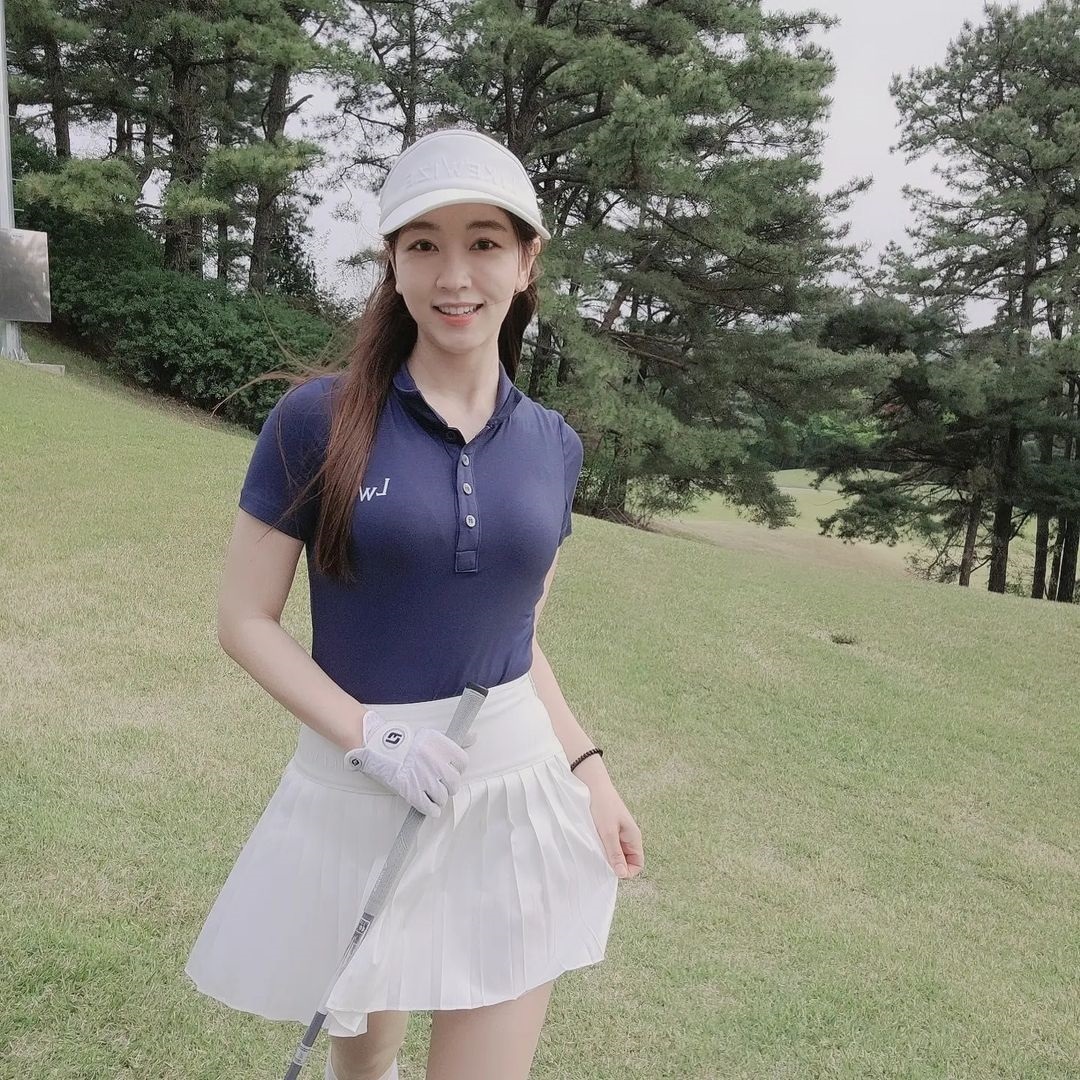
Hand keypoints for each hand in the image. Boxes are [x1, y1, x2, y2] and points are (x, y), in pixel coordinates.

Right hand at [345, 711, 475, 816]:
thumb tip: (474, 737)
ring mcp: (424, 778)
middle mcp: (436, 762)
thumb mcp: (431, 735)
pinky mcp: (412, 792)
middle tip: (440, 783)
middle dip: (449, 785)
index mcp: (441, 746)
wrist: (379, 746)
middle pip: (454, 782)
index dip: (456, 768)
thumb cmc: (404, 740)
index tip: (449, 769)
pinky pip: (429, 807)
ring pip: (443, 796)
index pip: (462, 763)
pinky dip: (432, 810)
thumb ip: (453, 741)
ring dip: (440, 798)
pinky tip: (431, 808)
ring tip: (433, 794)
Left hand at [582, 778, 644, 879]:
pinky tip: (592, 845)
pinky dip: (601, 848)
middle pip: (627, 861)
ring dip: (606, 857)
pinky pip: (608, 845)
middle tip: (600, 862)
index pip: (638, 863)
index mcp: (634, 837)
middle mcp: (628, 837)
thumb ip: (615, 853)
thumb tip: (622, 874)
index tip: (611, 871)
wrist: (592, 783)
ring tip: (595, 852)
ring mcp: (618, 833)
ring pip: (616, 854)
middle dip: (615, 865)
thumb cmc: (602, 805)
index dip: (627, 872)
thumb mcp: (608, 832)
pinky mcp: (608, 829)